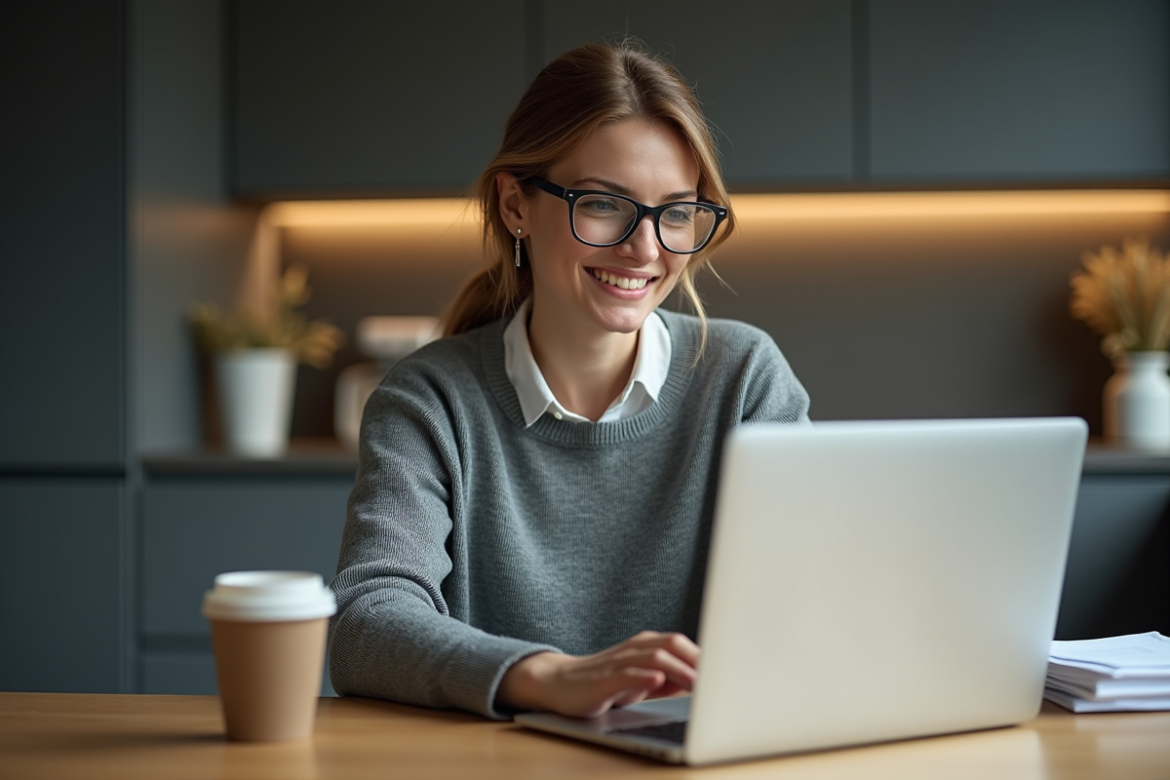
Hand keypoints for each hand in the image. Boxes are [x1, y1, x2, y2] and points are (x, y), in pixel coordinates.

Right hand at [496, 631, 698, 717]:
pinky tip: (657, 680)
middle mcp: (634, 649)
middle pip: (671, 644)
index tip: (727, 670)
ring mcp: (617, 663)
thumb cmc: (605, 682)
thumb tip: (702, 683)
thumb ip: (671, 679)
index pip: (681, 644)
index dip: (704, 656)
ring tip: (697, 682)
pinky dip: (643, 676)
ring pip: (652, 657)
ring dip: (678, 669)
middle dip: (696, 660)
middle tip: (718, 677)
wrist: (559, 684)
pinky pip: (625, 675)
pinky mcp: (602, 680)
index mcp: (646, 646)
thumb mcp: (643, 680)